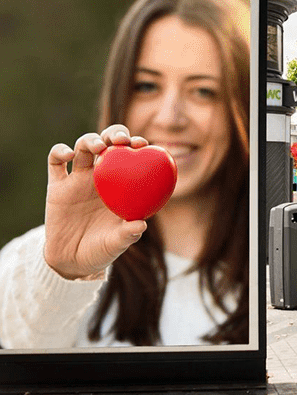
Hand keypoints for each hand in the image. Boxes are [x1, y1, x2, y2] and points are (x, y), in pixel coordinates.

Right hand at [42, 124, 150, 279]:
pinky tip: (69, 153)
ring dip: (90, 140)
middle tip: (121, 140)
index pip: (132, 157)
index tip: (144, 144)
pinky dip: (60, 151)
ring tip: (98, 147)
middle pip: (108, 144)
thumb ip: (128, 234)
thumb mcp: (117, 243)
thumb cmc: (102, 249)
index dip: (138, 145)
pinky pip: (55, 161)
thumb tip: (141, 225)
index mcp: (122, 185)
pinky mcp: (57, 186)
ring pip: (84, 147)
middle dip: (115, 134)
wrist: (72, 260)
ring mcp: (78, 179)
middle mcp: (101, 177)